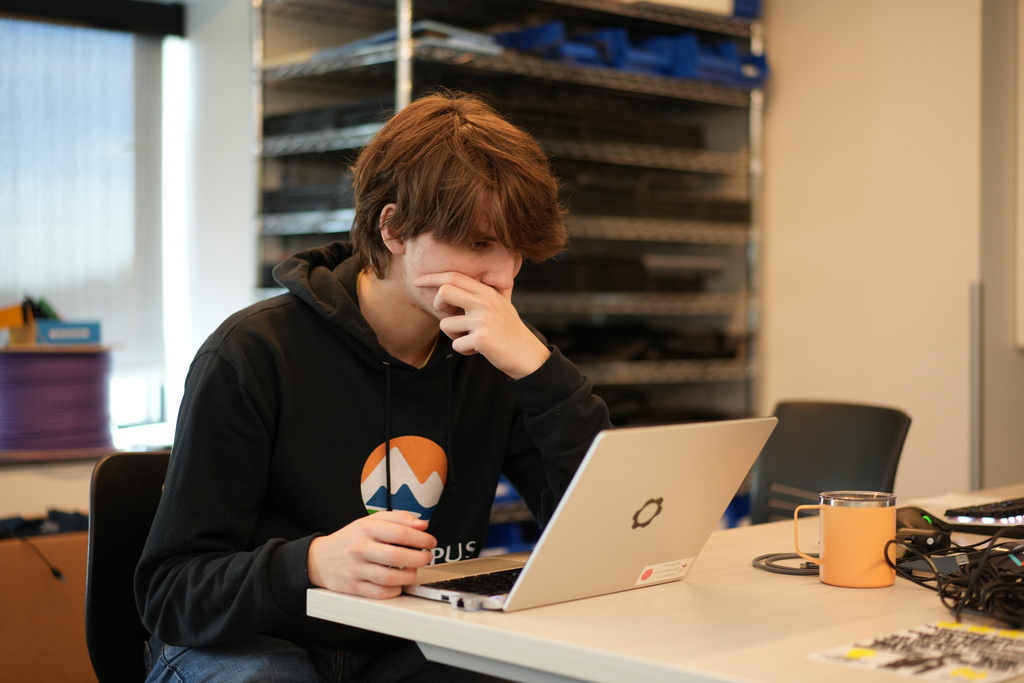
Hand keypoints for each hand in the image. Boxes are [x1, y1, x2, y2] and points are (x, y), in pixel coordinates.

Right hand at [307, 511, 435, 598]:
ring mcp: (357, 570)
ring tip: (413, 570)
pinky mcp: (354, 587)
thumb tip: (422, 524)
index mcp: (366, 529)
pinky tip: (399, 583)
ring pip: (390, 578)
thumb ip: (398, 519)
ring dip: (410, 576)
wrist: (319, 559)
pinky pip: (381, 593)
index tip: (430, 542)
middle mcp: (361, 549)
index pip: (399, 533)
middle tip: (426, 557)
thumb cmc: (350, 539)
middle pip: (397, 557)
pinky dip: (395, 590)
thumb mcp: (370, 521)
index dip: (421, 538)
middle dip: (419, 558)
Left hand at [414, 272, 549, 378]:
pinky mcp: (481, 339)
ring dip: (453, 336)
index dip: (432, 277)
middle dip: (438, 305)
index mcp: (488, 293)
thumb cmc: (512, 331)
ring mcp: (483, 320)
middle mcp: (485, 302)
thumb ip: (499, 289)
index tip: (418, 281)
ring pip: (446, 324)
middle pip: (445, 292)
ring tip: (471, 338)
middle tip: (449, 316)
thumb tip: (499, 275)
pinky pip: (456, 345)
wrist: (528, 356)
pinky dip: (464, 350)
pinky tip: (479, 350)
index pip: (454, 277)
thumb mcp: (506, 305)